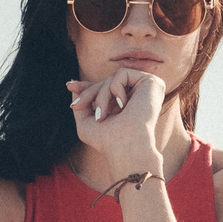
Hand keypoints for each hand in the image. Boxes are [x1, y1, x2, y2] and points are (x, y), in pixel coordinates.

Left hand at [65, 70, 171, 184]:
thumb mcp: (86, 123)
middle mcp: (139, 97)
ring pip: (112, 79)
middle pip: (106, 83)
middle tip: (78, 106)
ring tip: (102, 116)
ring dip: (101, 96)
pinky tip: (122, 106)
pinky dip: (115, 89)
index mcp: (128, 106)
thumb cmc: (107, 142)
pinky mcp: (152, 83)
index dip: (88, 87)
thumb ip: (82, 104)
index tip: (70, 86)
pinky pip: (123, 74)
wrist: (125, 148)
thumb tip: (73, 86)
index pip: (106, 90)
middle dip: (89, 93)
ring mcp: (147, 89)